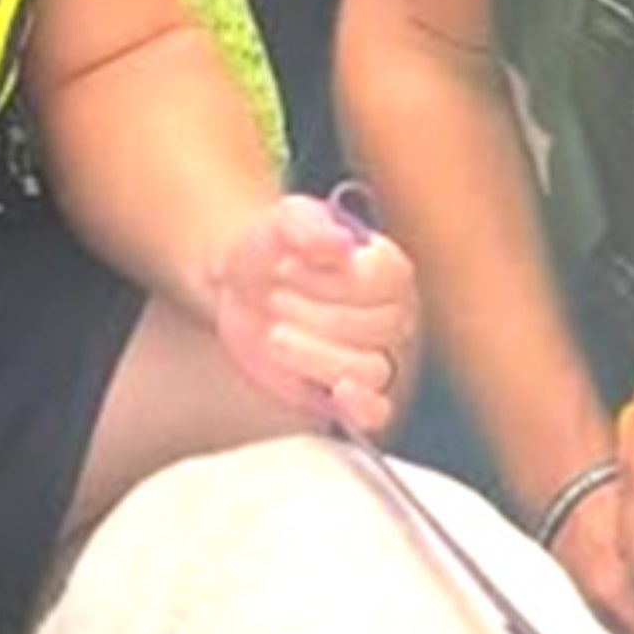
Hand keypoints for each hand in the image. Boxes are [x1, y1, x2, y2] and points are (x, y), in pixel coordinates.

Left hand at [212, 194, 419, 434]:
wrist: (239, 288)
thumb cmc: (271, 249)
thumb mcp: (281, 221)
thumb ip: (306, 224)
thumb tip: (340, 244)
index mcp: (390, 270)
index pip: (383, 279)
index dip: (329, 278)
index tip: (284, 267)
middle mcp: (394, 316)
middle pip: (376, 326)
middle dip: (312, 313)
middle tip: (273, 297)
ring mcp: (376, 358)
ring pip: (371, 369)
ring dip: (316, 354)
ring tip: (275, 336)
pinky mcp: (350, 397)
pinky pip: (376, 412)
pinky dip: (361, 405)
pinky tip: (338, 391)